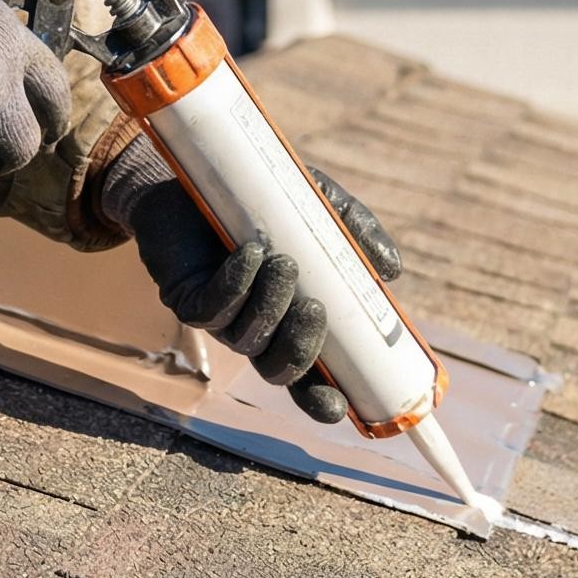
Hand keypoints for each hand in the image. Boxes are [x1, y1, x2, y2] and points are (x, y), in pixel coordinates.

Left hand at [96, 138, 403, 423]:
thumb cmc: (267, 198)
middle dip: (301, 348)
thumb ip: (356, 232)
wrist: (202, 172)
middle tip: (316, 306)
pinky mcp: (186, 298)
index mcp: (292, 322)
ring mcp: (221, 319)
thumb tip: (390, 270)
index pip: (308, 379)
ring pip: (248, 339)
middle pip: (279, 371)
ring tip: (284, 260)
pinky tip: (250, 252)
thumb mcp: (320, 208)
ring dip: (271, 306)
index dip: (321, 400)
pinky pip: (212, 310)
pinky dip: (236, 285)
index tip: (340, 406)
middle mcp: (257, 330)